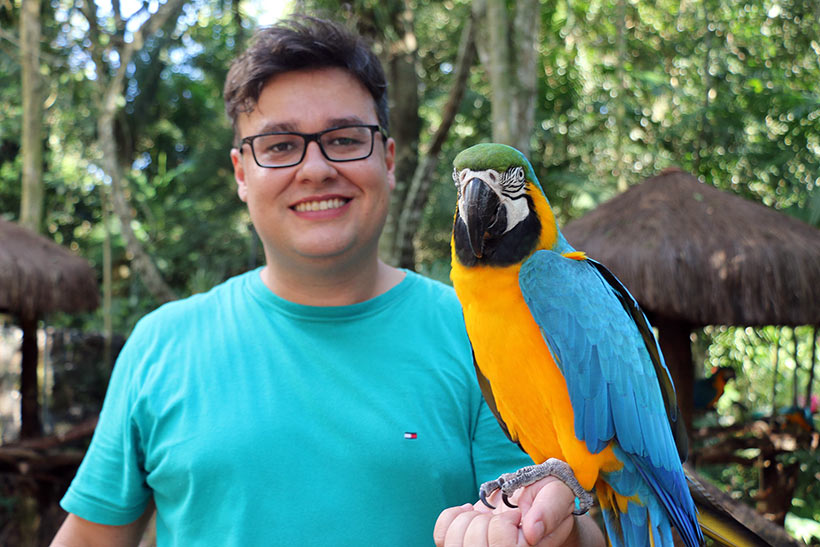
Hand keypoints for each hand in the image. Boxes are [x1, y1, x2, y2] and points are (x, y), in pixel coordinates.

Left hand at [433, 477, 580, 546]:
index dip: (505, 524)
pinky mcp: (464, 542)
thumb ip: (549, 511)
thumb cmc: (550, 498)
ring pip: (453, 542)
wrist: (536, 500)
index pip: (500, 545)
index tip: (518, 515)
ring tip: (485, 515)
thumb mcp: (558, 496)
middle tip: (501, 514)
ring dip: (467, 519)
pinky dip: (452, 517)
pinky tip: (470, 512)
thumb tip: (531, 531)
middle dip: (484, 520)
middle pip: (472, 545)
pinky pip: (442, 535)